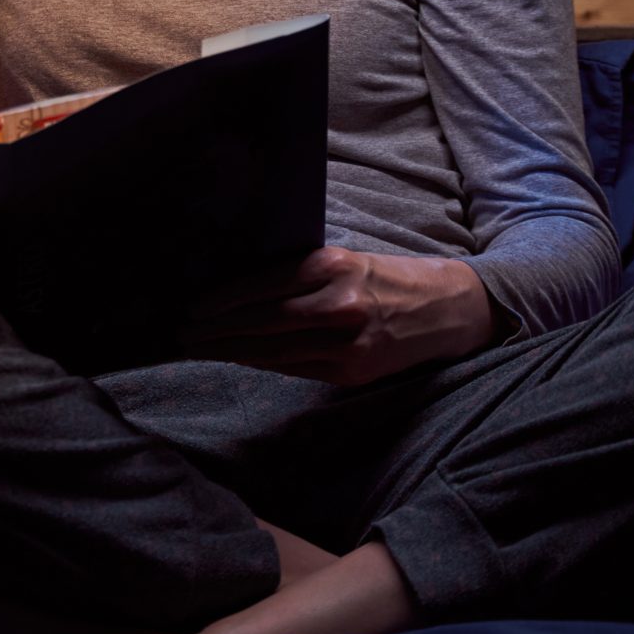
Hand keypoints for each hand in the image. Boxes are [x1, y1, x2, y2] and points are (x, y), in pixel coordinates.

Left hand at [178, 248, 493, 386]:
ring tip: (202, 349)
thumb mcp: (348, 261)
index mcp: (333, 267)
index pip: (262, 285)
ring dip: (233, 351)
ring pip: (274, 350)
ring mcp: (347, 343)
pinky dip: (265, 363)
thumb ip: (301, 275)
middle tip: (183, 333)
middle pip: (262, 321)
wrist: (450, 309)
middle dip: (217, 330)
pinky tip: (242, 358)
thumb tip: (243, 290)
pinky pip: (296, 368)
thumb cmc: (390, 278)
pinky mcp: (353, 371)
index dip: (222, 300)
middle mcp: (339, 304)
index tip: (193, 307)